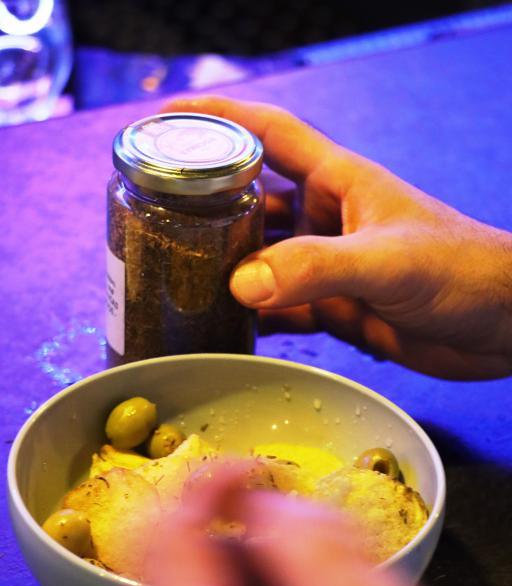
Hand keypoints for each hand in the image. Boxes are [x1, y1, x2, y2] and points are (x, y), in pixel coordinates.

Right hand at [163, 96, 511, 379]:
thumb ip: (316, 267)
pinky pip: (281, 308)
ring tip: (179, 275)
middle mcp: (327, 218)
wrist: (503, 326)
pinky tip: (226, 324)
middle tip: (156, 215)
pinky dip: (254, 316)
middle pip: (252, 201)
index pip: (268, 134)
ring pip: (261, 260)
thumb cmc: (463, 270)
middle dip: (207, 205)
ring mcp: (329, 265)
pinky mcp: (338, 308)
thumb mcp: (388, 259)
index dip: (218, 119)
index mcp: (339, 181)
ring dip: (225, 267)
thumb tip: (242, 283)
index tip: (167, 120)